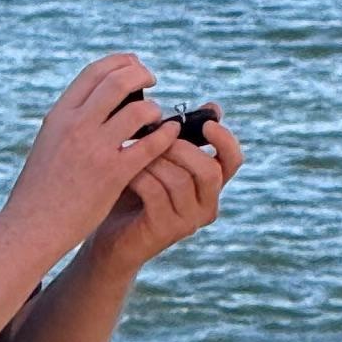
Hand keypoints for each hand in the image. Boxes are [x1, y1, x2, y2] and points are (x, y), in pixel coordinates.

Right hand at [4, 53, 182, 264]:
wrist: (32, 226)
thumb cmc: (40, 189)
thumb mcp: (48, 142)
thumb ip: (71, 121)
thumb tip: (97, 103)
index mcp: (59, 115)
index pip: (94, 72)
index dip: (119, 62)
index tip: (133, 65)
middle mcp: (76, 125)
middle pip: (118, 82)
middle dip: (141, 74)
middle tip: (152, 80)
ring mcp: (95, 149)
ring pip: (139, 110)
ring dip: (155, 109)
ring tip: (157, 115)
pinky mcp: (113, 174)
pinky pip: (149, 145)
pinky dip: (166, 135)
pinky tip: (171, 135)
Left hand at [89, 100, 242, 273]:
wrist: (108, 234)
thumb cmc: (132, 190)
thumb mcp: (159, 159)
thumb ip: (181, 138)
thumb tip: (213, 107)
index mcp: (210, 184)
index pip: (233, 160)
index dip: (225, 140)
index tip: (207, 123)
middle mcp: (206, 205)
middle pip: (209, 170)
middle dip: (180, 148)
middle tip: (153, 136)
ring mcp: (188, 221)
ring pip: (180, 180)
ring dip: (154, 160)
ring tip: (131, 151)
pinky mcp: (165, 231)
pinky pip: (157, 194)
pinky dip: (140, 176)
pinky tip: (125, 171)